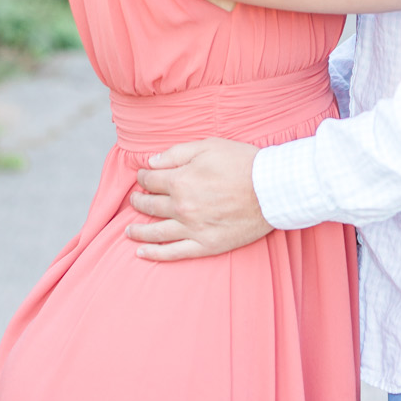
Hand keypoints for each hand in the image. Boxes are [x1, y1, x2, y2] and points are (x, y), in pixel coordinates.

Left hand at [127, 138, 269, 260]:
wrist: (271, 189)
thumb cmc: (242, 163)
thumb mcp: (208, 146)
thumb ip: (175, 154)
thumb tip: (150, 163)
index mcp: (180, 181)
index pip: (150, 180)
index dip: (143, 178)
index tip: (143, 178)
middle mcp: (181, 207)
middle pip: (150, 206)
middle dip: (138, 202)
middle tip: (135, 201)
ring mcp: (192, 229)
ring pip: (155, 232)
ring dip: (138, 231)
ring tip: (129, 231)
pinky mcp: (205, 245)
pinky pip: (173, 253)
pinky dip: (154, 254)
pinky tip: (141, 253)